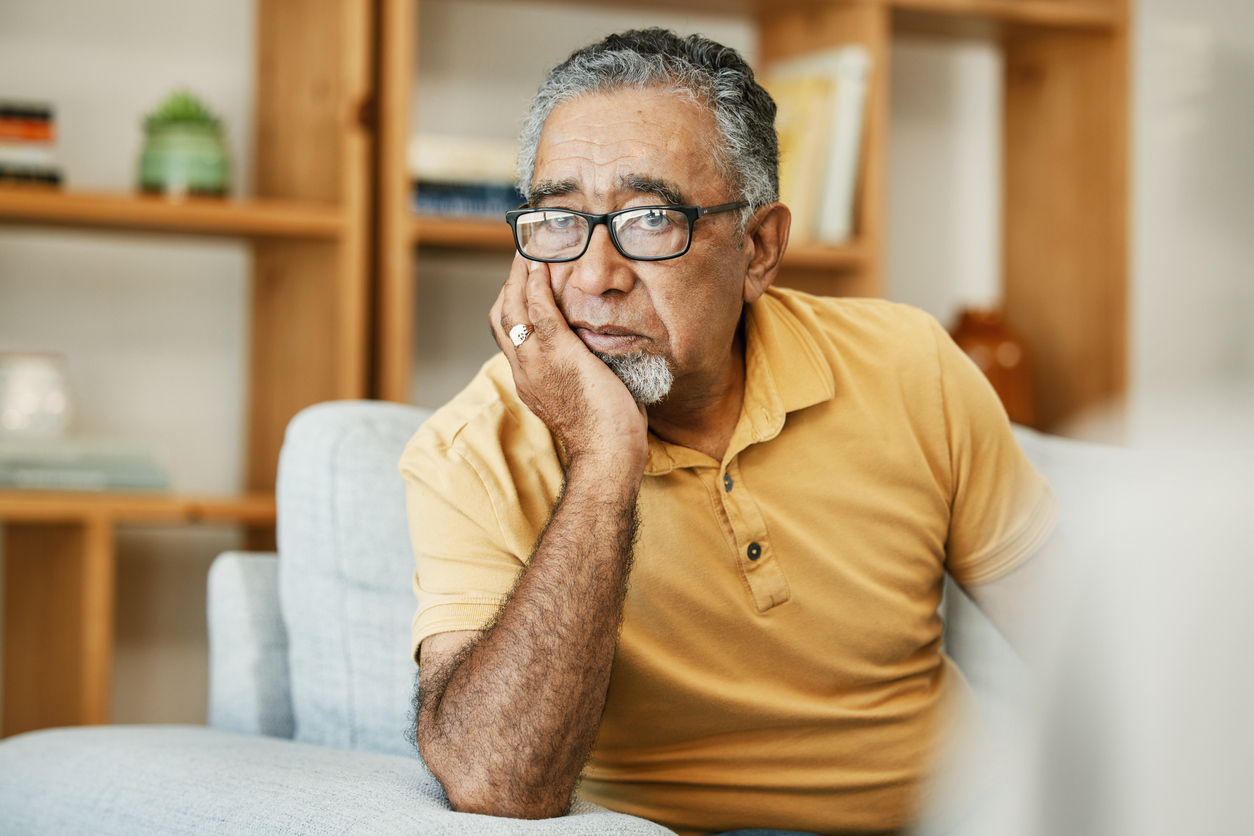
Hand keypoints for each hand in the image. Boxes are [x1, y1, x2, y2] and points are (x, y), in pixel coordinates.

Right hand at [490, 255, 648, 469]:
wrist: (606, 451)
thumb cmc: (605, 434)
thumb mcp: (581, 399)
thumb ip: (580, 376)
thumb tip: (600, 359)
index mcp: (528, 381)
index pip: (509, 338)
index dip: (512, 309)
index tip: (520, 289)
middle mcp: (523, 369)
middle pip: (501, 318)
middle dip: (508, 286)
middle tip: (520, 261)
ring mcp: (536, 360)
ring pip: (513, 308)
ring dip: (519, 277)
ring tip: (528, 253)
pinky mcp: (557, 351)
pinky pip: (538, 309)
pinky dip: (536, 285)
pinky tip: (541, 267)